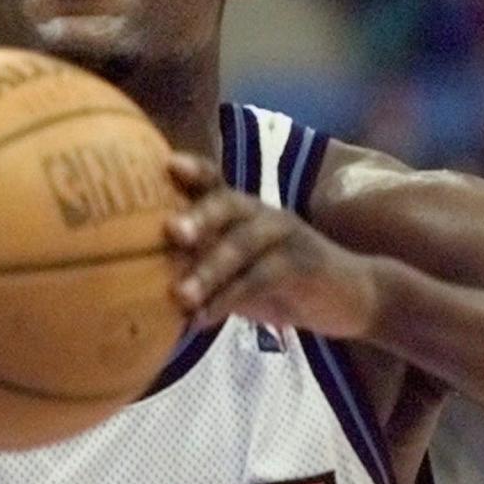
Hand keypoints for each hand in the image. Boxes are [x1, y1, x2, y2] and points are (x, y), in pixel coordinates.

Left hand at [165, 152, 379, 339]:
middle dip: (200, 215)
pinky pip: (262, 279)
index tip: (164, 164)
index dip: (192, 169)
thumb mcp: (235, 270)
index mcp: (240, 208)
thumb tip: (135, 279)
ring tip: (180, 296)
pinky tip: (204, 318)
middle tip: (171, 231)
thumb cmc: (277, 282)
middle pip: (228, 204)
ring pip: (244, 245)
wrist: (349, 297)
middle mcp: (261, 213)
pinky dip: (230, 299)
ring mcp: (285, 236)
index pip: (213, 180)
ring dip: (209, 270)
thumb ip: (198, 264)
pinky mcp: (303, 266)